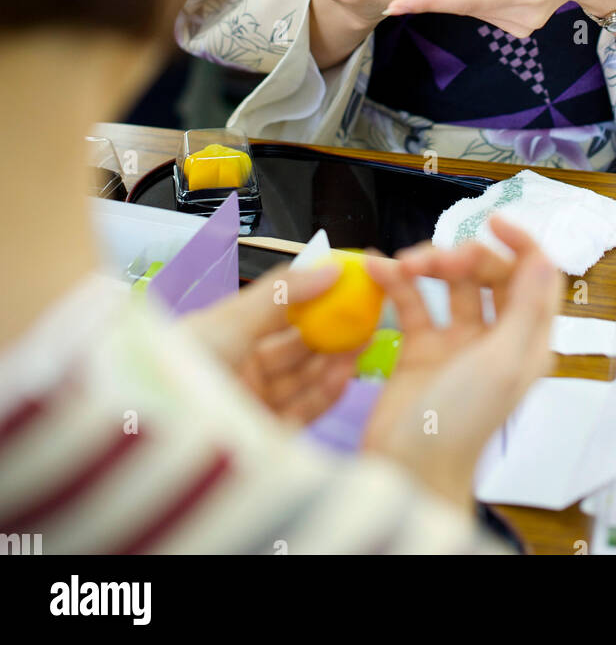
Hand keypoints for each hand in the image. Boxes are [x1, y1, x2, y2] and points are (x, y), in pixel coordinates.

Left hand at [182, 261, 356, 424]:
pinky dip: (326, 393)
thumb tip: (330, 268)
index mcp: (228, 336)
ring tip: (363, 341)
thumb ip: (283, 293)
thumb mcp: (232, 318)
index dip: (314, 299)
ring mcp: (252, 403)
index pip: (279, 313)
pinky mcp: (262, 436)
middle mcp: (240, 368)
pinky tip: (345, 372)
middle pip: (295, 349)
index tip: (347, 286)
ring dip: (334, 360)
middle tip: (365, 317)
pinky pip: (302, 412)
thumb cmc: (184, 361)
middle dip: (332, 332)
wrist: (160, 423)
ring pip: (303, 380)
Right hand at [362, 216, 561, 509]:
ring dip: (427, 265)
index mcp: (527, 342)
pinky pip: (412, 303)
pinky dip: (396, 283)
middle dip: (464, 257)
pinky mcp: (419, 349)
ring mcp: (457, 343)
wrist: (409, 470)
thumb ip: (524, 307)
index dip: (521, 243)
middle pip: (489, 274)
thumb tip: (546, 257)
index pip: (536, 277)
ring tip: (403, 265)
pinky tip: (378, 270)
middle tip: (438, 260)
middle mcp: (496, 338)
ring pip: (448, 284)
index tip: (493, 220)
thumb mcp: (502, 361)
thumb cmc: (462, 422)